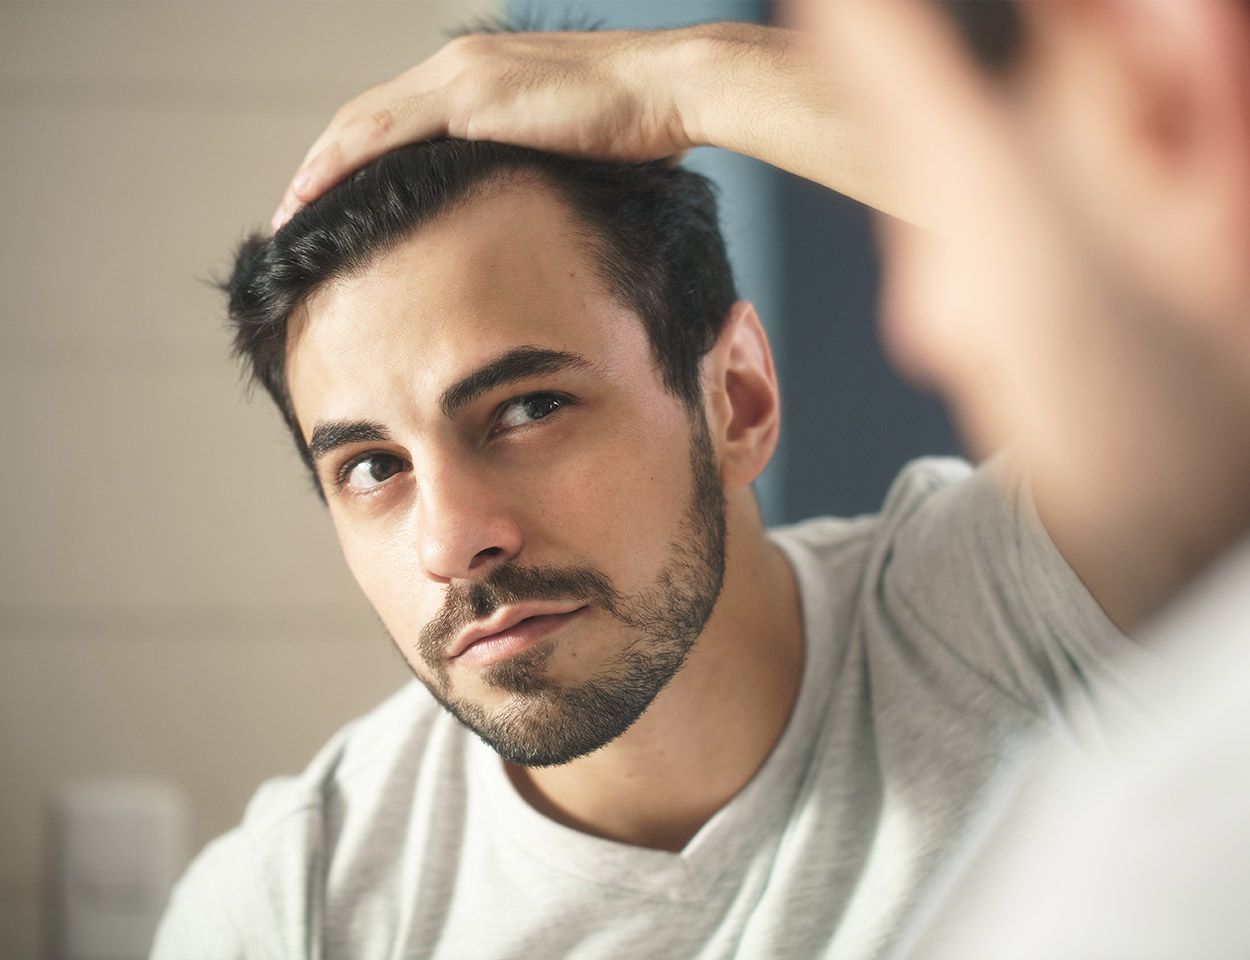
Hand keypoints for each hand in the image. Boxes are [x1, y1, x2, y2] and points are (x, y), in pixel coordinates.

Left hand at [271, 27, 708, 229]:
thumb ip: (531, 168)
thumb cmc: (638, 126)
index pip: (396, 119)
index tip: (330, 202)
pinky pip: (385, 134)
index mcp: (479, 77)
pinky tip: (315, 194)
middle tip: (291, 213)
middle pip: (366, 118)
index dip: (355, 160)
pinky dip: (342, 164)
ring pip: (363, 124)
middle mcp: (458, 67)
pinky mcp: (471, 98)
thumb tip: (519, 212)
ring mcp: (461, 78)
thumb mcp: (570, 151)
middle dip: (322, 166)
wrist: (671, 90)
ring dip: (317, 169)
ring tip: (288, 213)